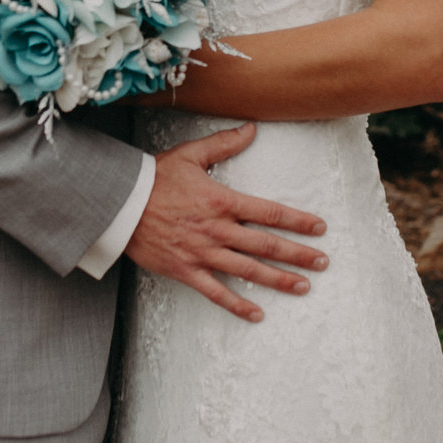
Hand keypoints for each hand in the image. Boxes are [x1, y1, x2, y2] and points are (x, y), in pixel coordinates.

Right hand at [123, 123, 328, 322]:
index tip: (319, 228)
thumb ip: (224, 144)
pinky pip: (216, 292)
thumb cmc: (155, 178)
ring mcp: (203, 253)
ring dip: (278, 280)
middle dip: (298, 255)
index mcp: (222, 201)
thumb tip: (251, 128)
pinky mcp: (186, 270)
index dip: (298, 221)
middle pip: (266, 245)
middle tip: (322, 262)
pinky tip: (257, 314)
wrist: (119, 204)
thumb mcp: (191, 154)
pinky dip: (237, 306)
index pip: (269, 212)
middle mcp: (217, 229)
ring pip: (248, 271)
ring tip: (303, 286)